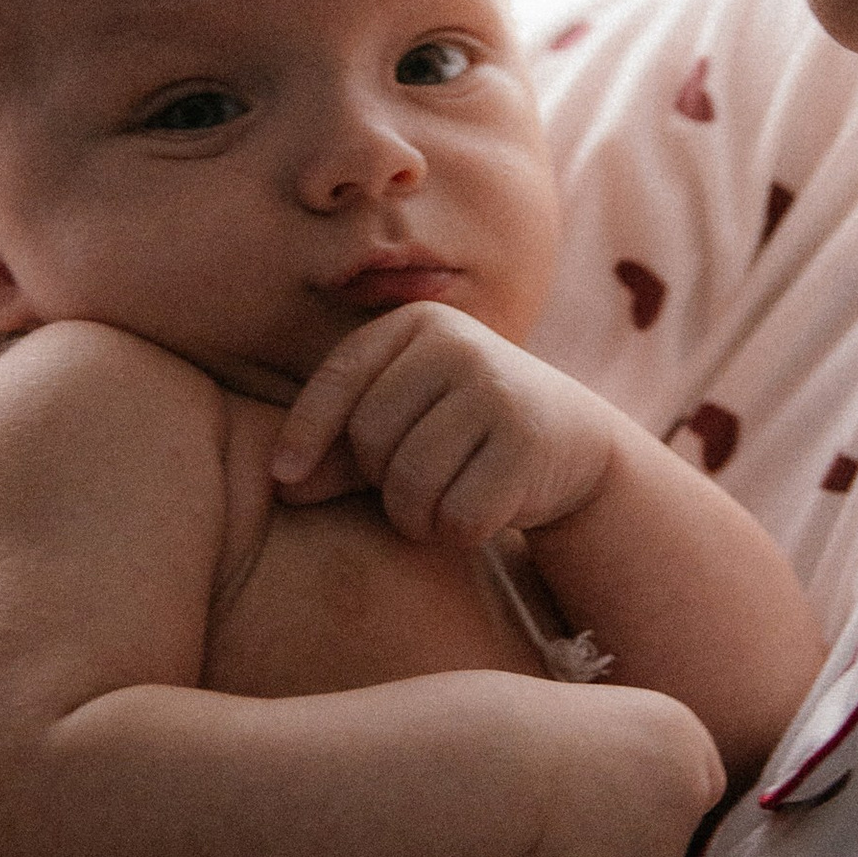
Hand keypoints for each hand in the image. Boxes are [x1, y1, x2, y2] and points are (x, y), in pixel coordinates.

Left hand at [271, 309, 619, 547]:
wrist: (576, 444)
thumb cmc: (467, 435)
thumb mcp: (405, 424)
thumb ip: (342, 449)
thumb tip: (282, 484)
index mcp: (420, 324)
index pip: (341, 375)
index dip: (305, 431)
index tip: (283, 479)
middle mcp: (459, 345)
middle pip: (370, 438)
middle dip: (378, 483)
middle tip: (414, 489)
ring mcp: (497, 389)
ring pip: (410, 482)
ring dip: (416, 517)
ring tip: (441, 507)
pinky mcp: (527, 442)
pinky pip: (457, 514)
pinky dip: (456, 532)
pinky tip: (480, 515)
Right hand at [486, 681, 725, 856]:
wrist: (488, 758)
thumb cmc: (507, 740)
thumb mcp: (578, 741)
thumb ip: (611, 774)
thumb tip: (608, 836)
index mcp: (678, 733)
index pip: (693, 787)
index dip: (646, 809)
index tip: (596, 814)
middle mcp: (688, 787)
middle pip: (663, 846)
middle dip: (612, 856)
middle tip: (552, 839)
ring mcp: (668, 848)